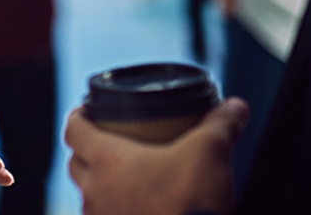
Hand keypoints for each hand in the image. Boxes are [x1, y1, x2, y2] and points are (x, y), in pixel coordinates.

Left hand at [64, 98, 248, 214]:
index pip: (73, 129)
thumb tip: (237, 106)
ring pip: (87, 196)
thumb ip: (222, 125)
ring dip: (98, 184)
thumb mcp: (211, 153)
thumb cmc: (194, 202)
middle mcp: (95, 192)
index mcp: (106, 161)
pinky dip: (112, 211)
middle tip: (107, 141)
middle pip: (75, 163)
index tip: (87, 111)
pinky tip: (134, 209)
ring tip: (122, 177)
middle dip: (86, 149)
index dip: (78, 116)